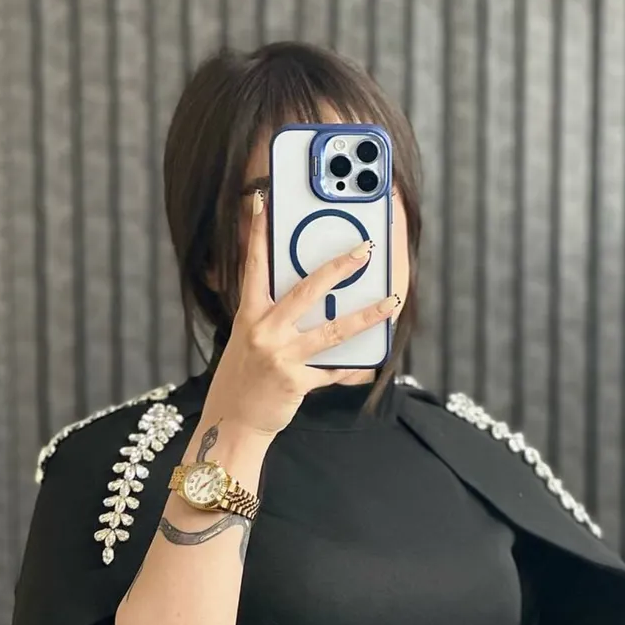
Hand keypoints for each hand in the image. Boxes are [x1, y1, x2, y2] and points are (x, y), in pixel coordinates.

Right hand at [205, 188, 402, 437]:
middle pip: (307, 291)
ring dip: (366, 317)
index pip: (254, 267)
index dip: (258, 234)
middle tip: (364, 250)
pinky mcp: (296, 382)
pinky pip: (332, 370)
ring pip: (332, 331)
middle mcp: (264, 332)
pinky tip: (370, 359)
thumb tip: (310, 297)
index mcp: (249, 316)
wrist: (234, 421)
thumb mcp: (248, 339)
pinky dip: (351, 366)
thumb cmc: (242, 378)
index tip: (264, 203)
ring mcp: (281, 357)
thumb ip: (271, 317)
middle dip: (338, 268)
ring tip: (390, 303)